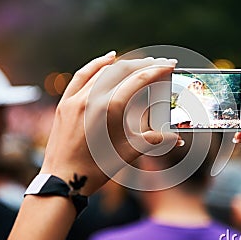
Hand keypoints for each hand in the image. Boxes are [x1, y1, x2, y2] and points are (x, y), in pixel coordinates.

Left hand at [41, 52, 178, 194]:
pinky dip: (97, 64)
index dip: (157, 70)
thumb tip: (177, 139)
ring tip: (141, 63)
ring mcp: (77, 98)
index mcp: (111, 109)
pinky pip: (82, 75)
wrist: (63, 180)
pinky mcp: (66, 102)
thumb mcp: (129, 153)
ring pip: (105, 70)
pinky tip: (109, 58)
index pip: (139, 80)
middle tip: (160, 63)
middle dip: (144, 64)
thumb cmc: (97, 169)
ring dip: (125, 64)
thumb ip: (155, 141)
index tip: (170, 64)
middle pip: (123, 70)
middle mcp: (93, 98)